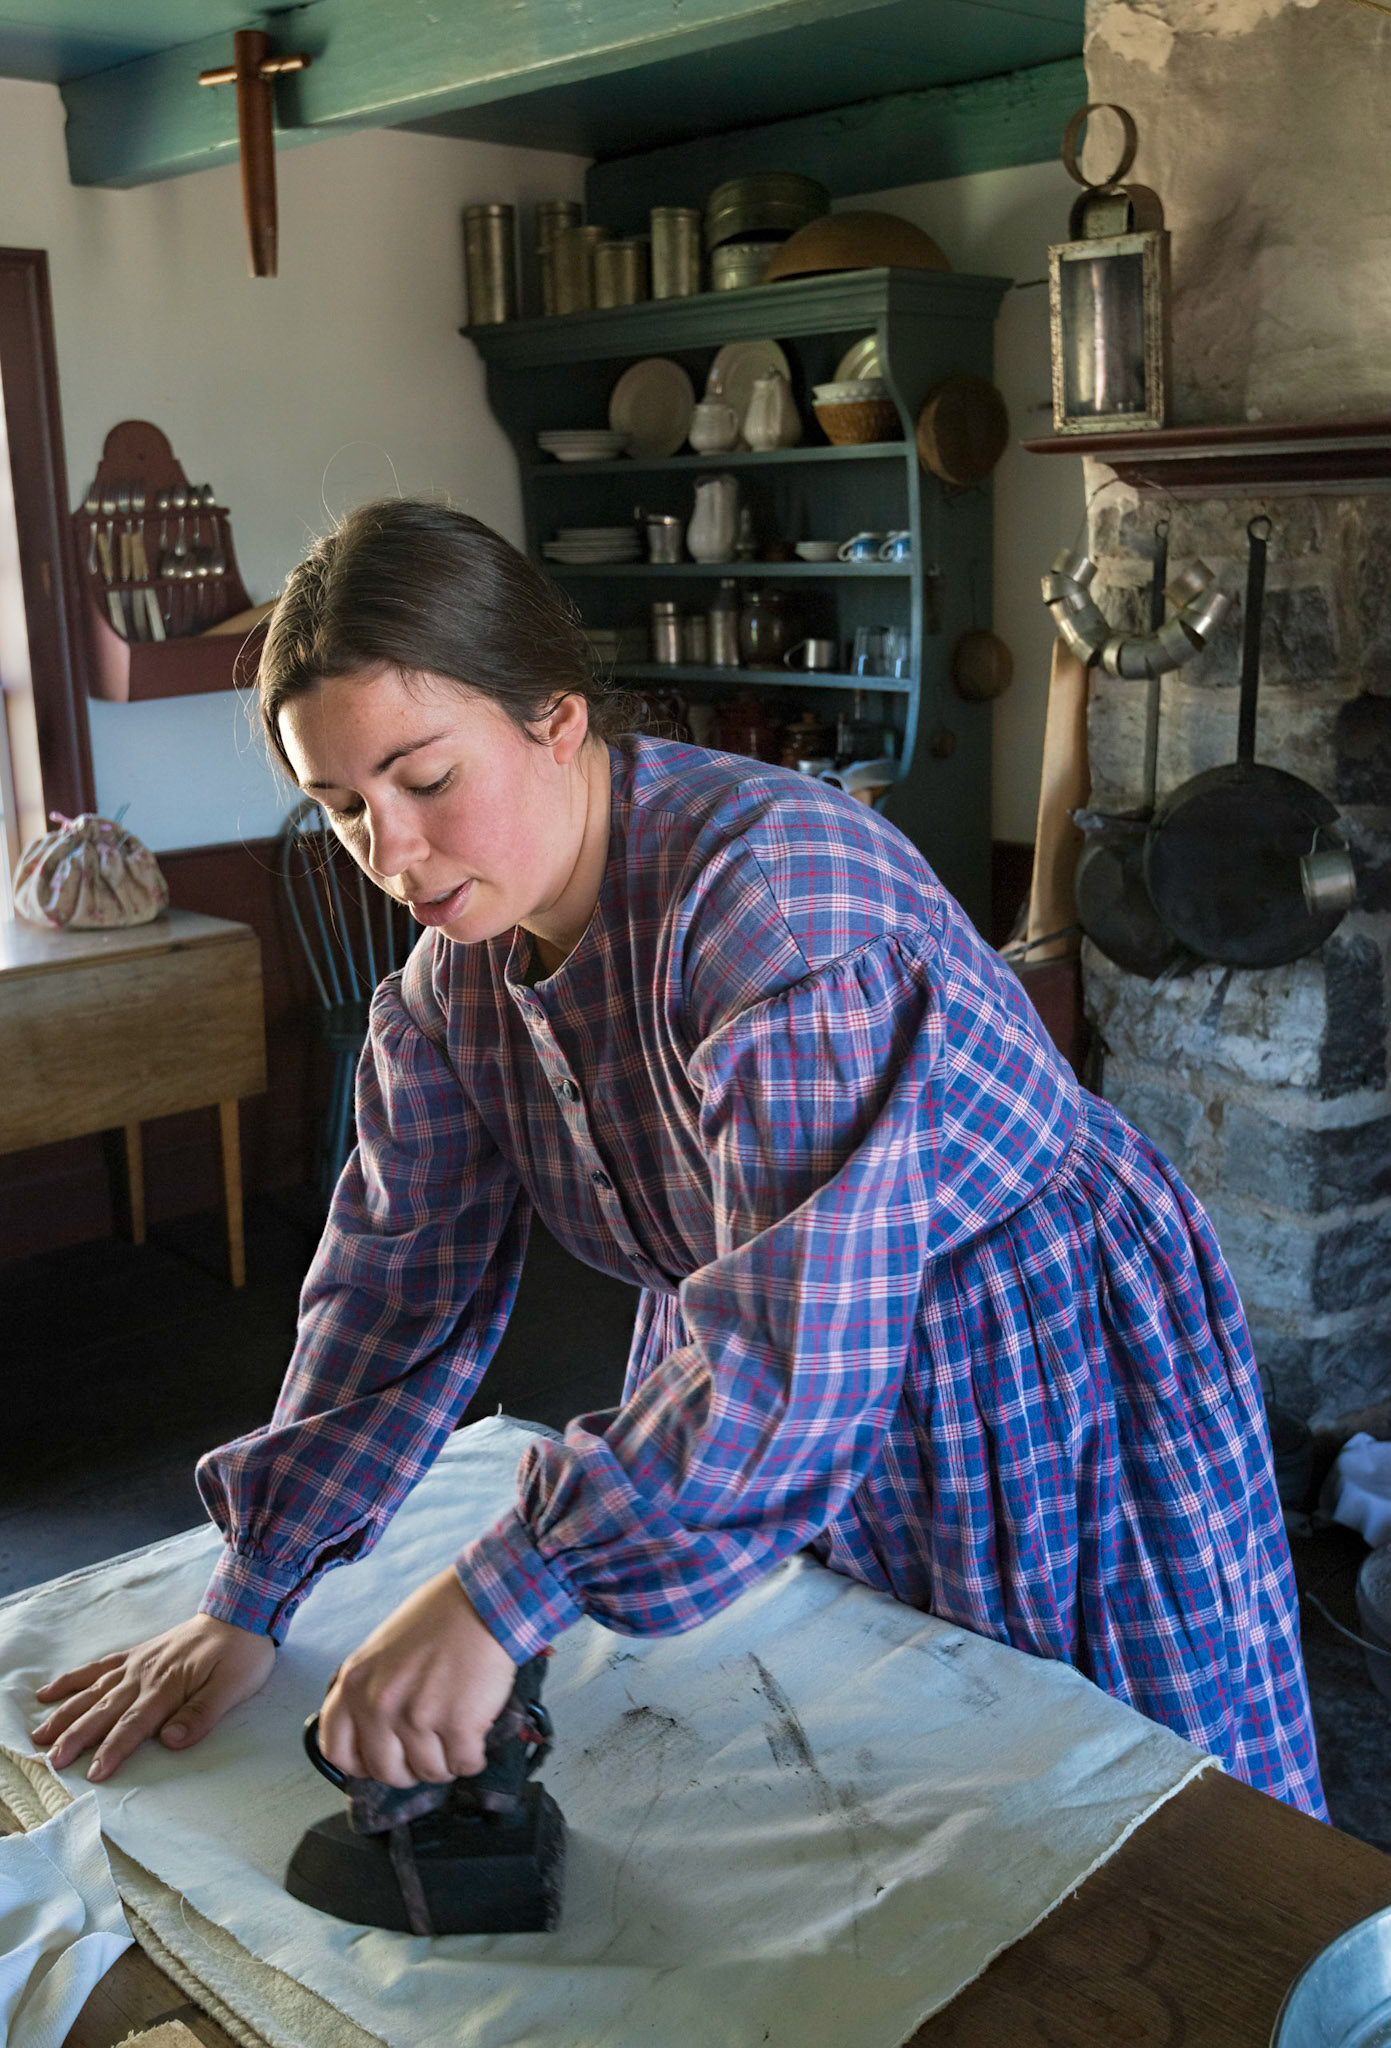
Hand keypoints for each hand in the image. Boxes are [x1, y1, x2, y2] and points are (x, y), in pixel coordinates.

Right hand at [32, 1615, 275, 1781]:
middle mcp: (145, 1675)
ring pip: (93, 1692)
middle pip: (104, 1711)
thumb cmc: (241, 1655)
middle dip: (77, 1738)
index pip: (134, 1725)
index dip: (113, 1750)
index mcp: (168, 1687)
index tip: (94, 1774)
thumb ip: (201, 1715)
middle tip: (52, 1761)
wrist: (241, 1613)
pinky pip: (98, 1667)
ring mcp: (137, 1663)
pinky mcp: (136, 1655)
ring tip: (40, 1735)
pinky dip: (73, 1680)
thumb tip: (171, 1741)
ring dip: (66, 1713)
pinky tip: (50, 1691)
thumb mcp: (234, 1687)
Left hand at [318, 1569, 515, 1787]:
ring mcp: (417, 1717)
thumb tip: (374, 1734)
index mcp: (355, 1684)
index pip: (338, 1751)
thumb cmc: (438, 1618)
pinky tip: (476, 1734)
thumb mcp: (382, 1650)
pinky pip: (464, 1765)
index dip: (362, 1763)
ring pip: (430, 1773)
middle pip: (387, 1771)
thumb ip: (370, 1690)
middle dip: (411, 1768)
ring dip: (446, 1761)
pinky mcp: (458, 1725)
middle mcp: (379, 1705)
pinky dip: (473, 1757)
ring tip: (456, 1733)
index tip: (381, 1758)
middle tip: (429, 1748)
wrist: (483, 1602)